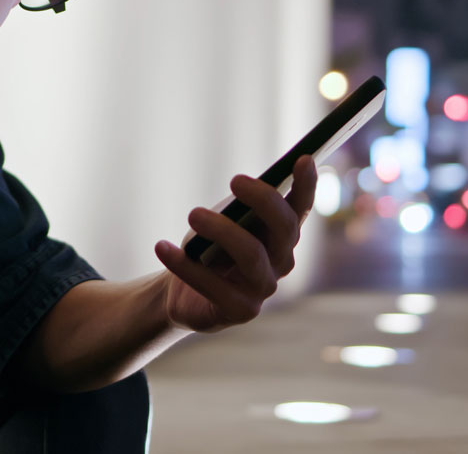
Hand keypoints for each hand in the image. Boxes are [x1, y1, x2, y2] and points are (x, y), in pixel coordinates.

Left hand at [154, 155, 316, 332]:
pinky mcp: (241, 310)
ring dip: (221, 229)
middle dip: (262, 199)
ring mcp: (263, 287)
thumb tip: (245, 188)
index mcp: (281, 234)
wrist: (183, 290)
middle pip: (284, 228)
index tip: (303, 159)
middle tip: (234, 179)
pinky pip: (213, 285)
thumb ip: (240, 207)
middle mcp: (281, 261)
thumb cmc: (209, 246)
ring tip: (193, 215)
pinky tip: (162, 246)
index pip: (300, 207)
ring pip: (251, 254)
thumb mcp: (223, 220)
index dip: (307, 185)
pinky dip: (184, 264)